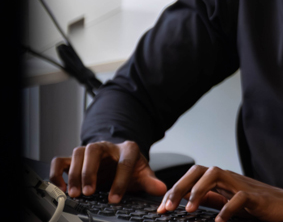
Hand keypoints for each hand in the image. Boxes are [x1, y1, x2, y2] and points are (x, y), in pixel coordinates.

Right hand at [49, 140, 166, 202]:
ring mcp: (89, 151)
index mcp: (128, 149)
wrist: (119, 160)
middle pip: (94, 151)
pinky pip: (60, 161)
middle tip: (88, 192)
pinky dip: (57, 173)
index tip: (114, 199)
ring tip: (75, 194)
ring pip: (77, 154)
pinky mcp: (74, 159)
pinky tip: (61, 188)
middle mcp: (106, 147)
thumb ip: (150, 182)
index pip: (124, 162)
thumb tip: (161, 189)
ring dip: (74, 174)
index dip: (120, 181)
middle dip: (90, 172)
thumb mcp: (142, 174)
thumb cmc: (130, 168)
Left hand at [159, 165, 282, 221]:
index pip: (194, 176)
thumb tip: (187, 205)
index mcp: (224, 183)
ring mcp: (244, 187)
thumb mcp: (233, 205)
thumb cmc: (264, 207)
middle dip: (180, 187)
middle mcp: (232, 180)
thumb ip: (214, 201)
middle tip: (167, 207)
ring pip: (216, 174)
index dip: (175, 189)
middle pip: (200, 170)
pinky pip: (239, 198)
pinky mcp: (258, 198)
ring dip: (198, 191)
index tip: (161, 208)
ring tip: (188, 210)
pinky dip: (226, 210)